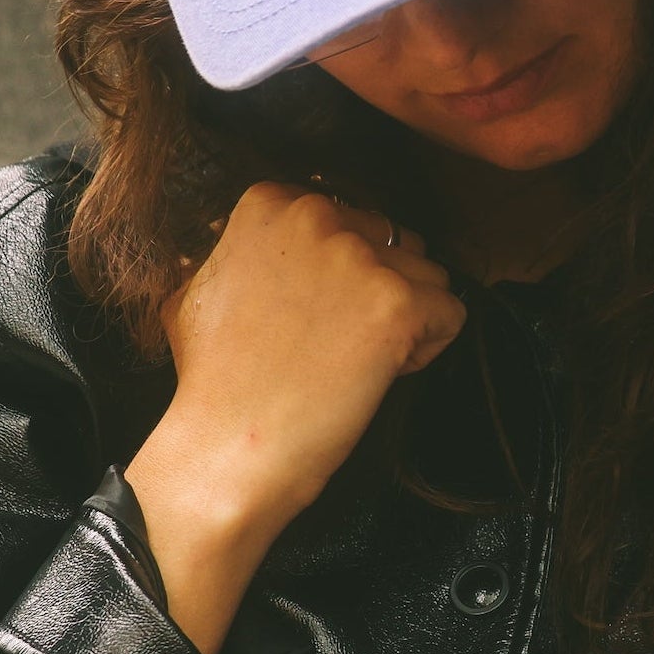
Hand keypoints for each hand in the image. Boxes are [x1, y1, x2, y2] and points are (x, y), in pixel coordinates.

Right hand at [151, 180, 466, 542]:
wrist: (224, 448)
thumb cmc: (211, 382)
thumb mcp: (202, 287)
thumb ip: (246, 251)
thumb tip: (271, 243)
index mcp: (270, 205)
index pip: (351, 220)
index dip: (342, 274)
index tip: (313, 313)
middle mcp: (316, 217)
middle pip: (393, 244)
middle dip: (377, 291)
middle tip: (333, 342)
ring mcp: (359, 259)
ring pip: (428, 276)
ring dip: (404, 318)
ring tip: (352, 361)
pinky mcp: (397, 305)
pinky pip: (450, 314)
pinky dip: (426, 349)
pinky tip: (378, 374)